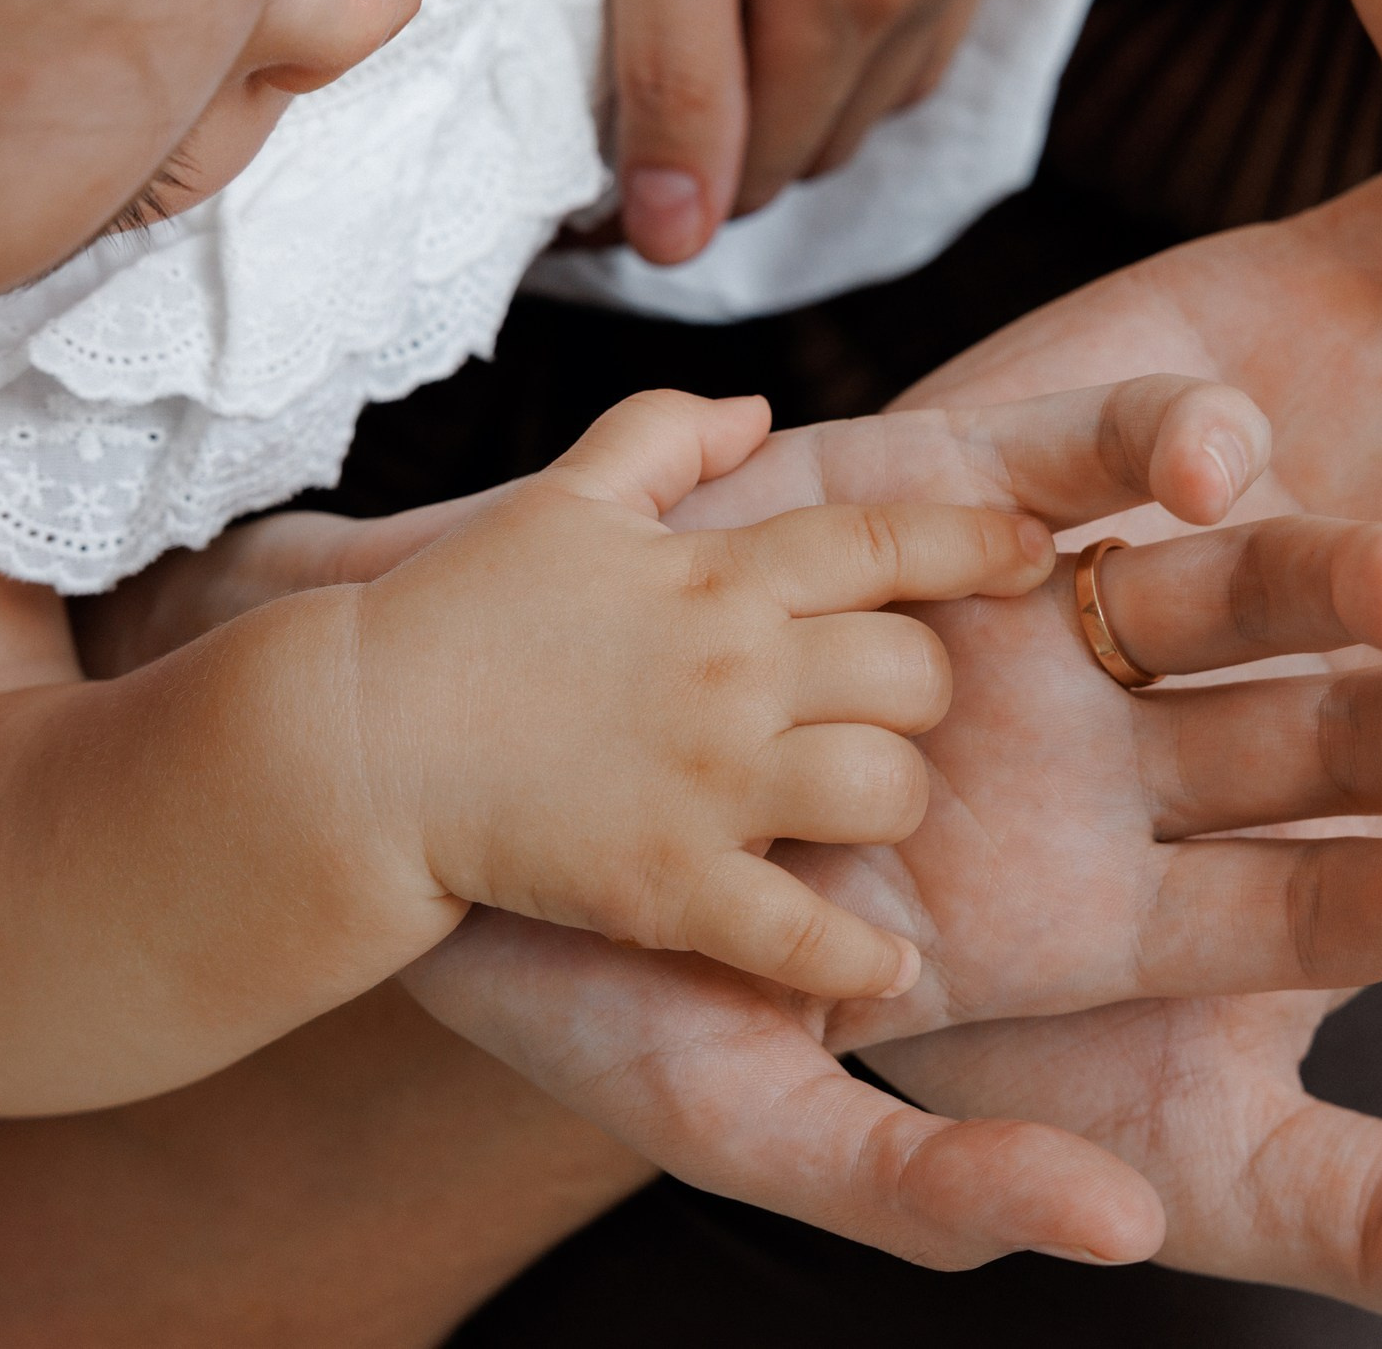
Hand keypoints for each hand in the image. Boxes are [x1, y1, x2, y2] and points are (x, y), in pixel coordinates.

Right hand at [363, 390, 1058, 999]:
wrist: (348, 740)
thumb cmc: (455, 614)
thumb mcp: (561, 497)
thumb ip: (664, 438)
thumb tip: (758, 410)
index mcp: (714, 573)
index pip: (881, 541)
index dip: (972, 545)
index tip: (1033, 555)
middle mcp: (730, 668)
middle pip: (912, 673)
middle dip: (919, 695)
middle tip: (883, 715)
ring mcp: (703, 779)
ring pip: (881, 789)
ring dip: (887, 804)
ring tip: (857, 818)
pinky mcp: (667, 883)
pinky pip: (801, 932)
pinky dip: (856, 960)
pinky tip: (887, 970)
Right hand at [409, 396, 1381, 1267]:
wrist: (448, 771)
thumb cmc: (591, 973)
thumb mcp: (748, 1113)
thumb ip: (929, 1188)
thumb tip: (1107, 1233)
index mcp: (1088, 920)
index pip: (1296, 910)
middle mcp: (1085, 761)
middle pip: (1298, 735)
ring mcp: (1021, 620)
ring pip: (1212, 584)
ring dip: (1316, 568)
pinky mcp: (935, 488)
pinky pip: (1069, 455)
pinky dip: (1141, 440)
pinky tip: (1220, 446)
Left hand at [590, 0, 1047, 261]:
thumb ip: (671, 57)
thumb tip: (675, 237)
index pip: (759, 170)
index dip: (669, 192)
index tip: (589, 186)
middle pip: (830, 135)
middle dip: (736, 140)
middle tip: (640, 96)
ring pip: (893, 77)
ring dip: (809, 84)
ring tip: (722, 28)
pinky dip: (871, 14)